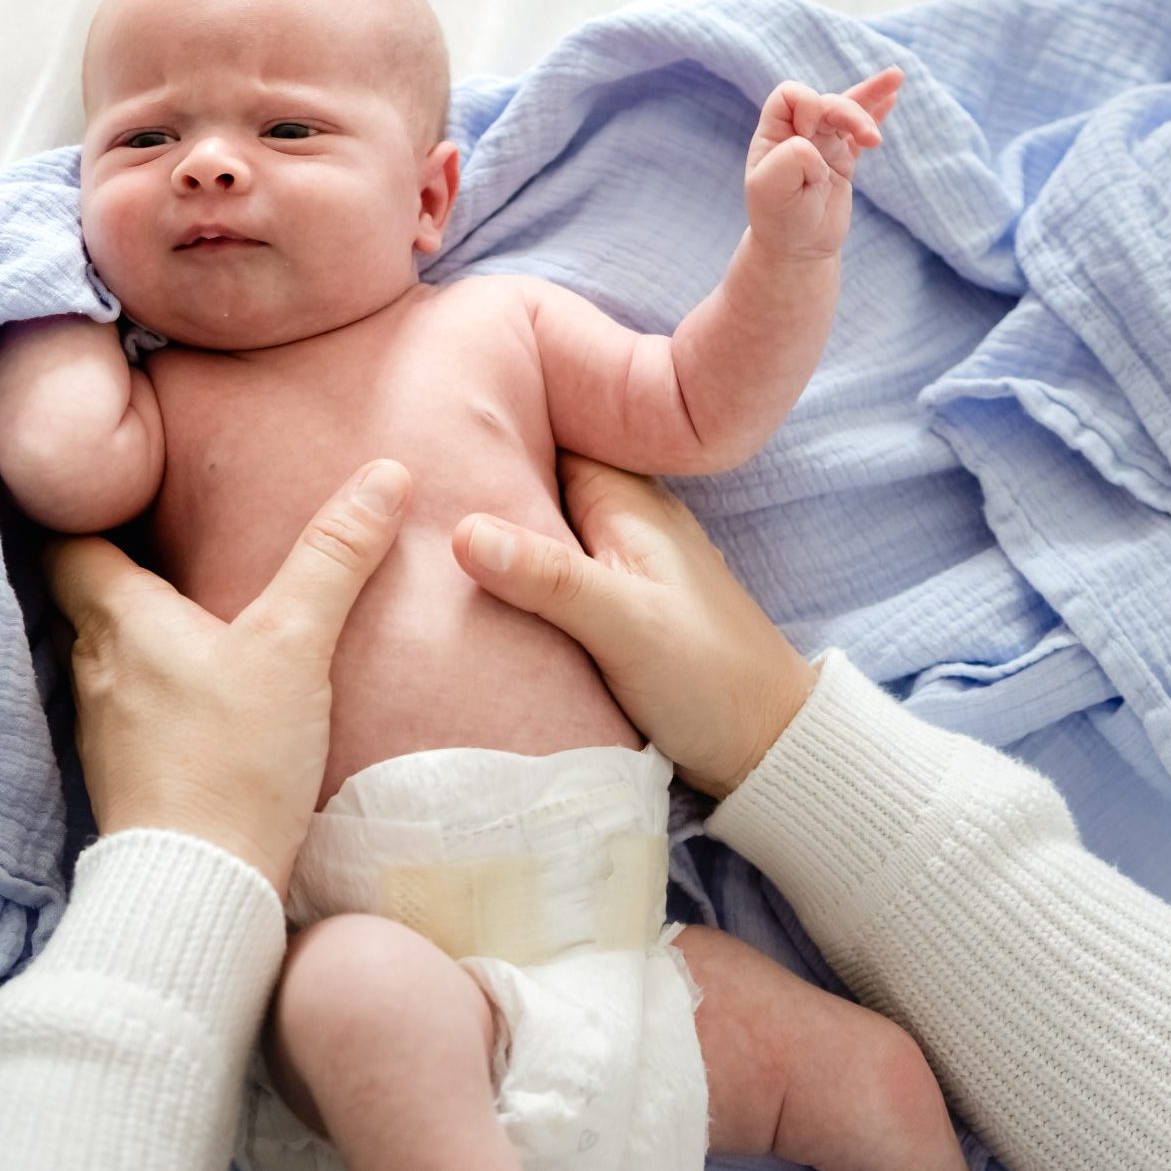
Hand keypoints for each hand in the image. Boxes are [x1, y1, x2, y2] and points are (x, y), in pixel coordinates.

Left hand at [42, 458, 411, 894]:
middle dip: (126, 565)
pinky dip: (158, 685)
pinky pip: (132, 706)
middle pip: (90, 596)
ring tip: (195, 608)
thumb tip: (385, 473)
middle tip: (174, 536)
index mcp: (119, 618)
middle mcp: (95, 666)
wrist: (200, 890)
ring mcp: (104, 727)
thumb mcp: (294, 644)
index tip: (124, 485)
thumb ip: (333, 558)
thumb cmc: (232, 758)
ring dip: (144, 630)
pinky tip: (202, 691)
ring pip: (112, 653)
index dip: (89, 508)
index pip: (71, 541)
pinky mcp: (126, 775)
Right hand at [451, 453, 815, 799]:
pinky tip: (469, 583)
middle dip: (482, 478)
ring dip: (497, 530)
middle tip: (404, 480)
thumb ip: (548, 577)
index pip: (546, 434)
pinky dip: (517, 572)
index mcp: (628, 500)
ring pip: (541, 526)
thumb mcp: (624, 626)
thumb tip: (462, 530)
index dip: (490, 426)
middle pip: (536, 480)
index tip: (422, 424)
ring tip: (417, 523)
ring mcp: (619, 561)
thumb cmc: (708, 679)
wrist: (766, 747)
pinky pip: (550, 570)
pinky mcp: (614, 603)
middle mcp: (623, 518)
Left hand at [743, 67, 901, 258]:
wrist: (799, 250)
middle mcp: (797, 135)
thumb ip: (791, 158)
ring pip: (846, 110)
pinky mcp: (843, 159)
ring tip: (890, 107)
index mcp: (773, 135)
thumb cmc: (779, 220)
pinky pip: (860, 129)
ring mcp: (822, 145)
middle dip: (849, 112)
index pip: (790, 95)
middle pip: (826, 101)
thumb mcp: (772, 189)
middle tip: (870, 140)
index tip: (808, 137)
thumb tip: (816, 144)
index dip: (807, 105)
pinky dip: (876, 109)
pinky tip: (894, 92)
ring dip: (868, 107)